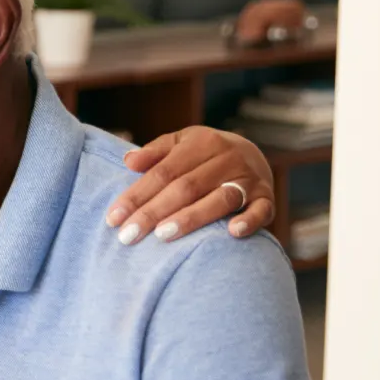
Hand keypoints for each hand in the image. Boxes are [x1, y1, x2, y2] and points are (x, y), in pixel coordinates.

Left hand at [107, 126, 273, 244]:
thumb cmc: (203, 155)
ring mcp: (249, 178)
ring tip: (163, 235)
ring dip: (191, 218)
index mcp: (201, 143)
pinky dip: (249, 221)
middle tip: (128, 236)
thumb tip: (128, 161)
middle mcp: (226, 158)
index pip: (163, 172)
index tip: (113, 219)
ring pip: (219, 199)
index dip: (136, 195)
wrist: (253, 154)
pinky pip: (261, 210)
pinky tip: (231, 233)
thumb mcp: (180, 145)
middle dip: (153, 213)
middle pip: (185, 187)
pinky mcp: (267, 197)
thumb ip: (155, 153)